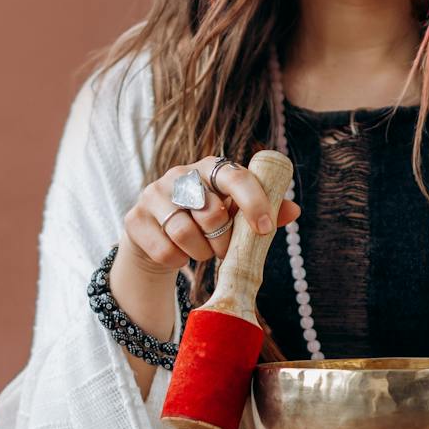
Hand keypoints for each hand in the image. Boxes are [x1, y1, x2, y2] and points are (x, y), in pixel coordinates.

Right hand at [121, 156, 301, 276]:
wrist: (159, 236)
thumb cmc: (206, 221)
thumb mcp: (235, 215)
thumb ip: (264, 212)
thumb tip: (294, 210)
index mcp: (210, 168)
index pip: (235, 176)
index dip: (253, 202)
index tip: (264, 229)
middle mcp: (180, 175)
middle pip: (211, 212)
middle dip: (224, 240)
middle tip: (224, 249)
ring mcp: (153, 194)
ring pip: (185, 233)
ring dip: (201, 253)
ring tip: (202, 251)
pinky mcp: (135, 218)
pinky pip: (164, 250)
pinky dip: (178, 261)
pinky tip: (179, 254)